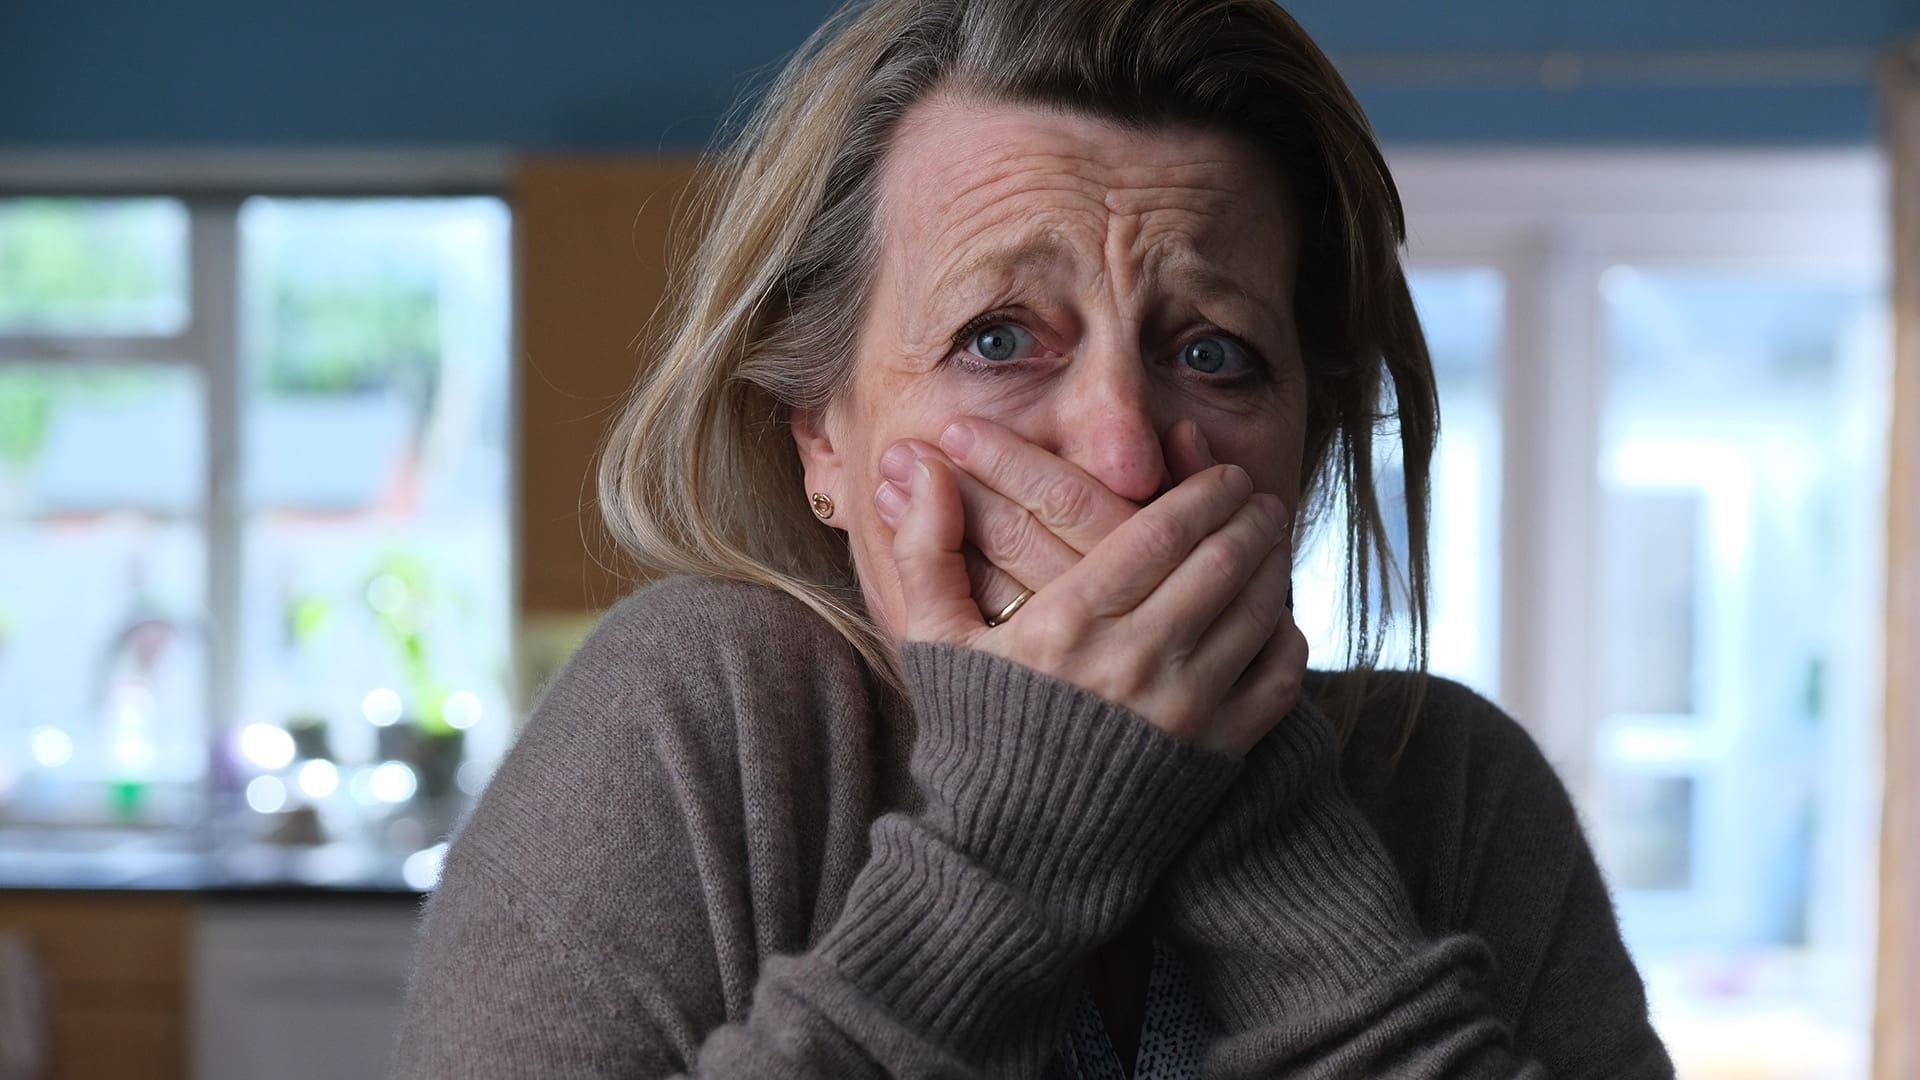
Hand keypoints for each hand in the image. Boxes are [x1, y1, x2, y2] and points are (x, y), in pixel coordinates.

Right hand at [881, 424, 1304, 755]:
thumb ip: (928, 550)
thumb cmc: (971, 738)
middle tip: (1255, 498)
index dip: (1202, 492)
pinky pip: (1276, 678)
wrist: (1010, 858)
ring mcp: (1182, 710)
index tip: (1220, 472)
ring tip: (1270, 541)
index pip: (1160, 531)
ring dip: (1271, 564)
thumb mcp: (936, 642)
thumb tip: (921, 464)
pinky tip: (1274, 616)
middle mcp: (1134, 661)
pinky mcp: (1215, 754)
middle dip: (1248, 518)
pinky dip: (1284, 637)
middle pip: (1221, 561)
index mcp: (1068, 624)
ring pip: (1256, 610)